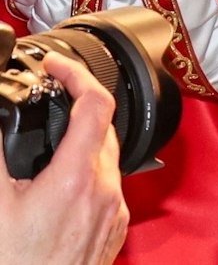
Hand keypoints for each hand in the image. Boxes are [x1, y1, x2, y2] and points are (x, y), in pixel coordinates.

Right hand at [0, 52, 127, 264]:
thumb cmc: (12, 262)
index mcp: (78, 179)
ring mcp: (113, 216)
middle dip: (79, 110)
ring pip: (107, 162)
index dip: (76, 75)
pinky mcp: (112, 235)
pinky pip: (107, 192)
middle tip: (51, 102)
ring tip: (50, 148)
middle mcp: (106, 194)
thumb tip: (1, 121)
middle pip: (104, 130)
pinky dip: (87, 178)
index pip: (95, 104)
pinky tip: (59, 188)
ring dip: (83, 146)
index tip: (56, 66)